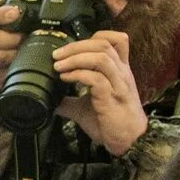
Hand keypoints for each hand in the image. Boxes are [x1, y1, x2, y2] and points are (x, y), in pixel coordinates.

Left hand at [50, 29, 148, 155]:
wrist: (129, 142)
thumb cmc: (110, 123)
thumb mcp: (85, 107)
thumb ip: (70, 100)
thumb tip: (50, 98)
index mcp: (119, 70)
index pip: (117, 40)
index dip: (95, 37)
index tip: (72, 47)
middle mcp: (121, 73)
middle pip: (104, 44)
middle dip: (77, 45)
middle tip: (57, 55)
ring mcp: (118, 84)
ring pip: (101, 57)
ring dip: (75, 58)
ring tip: (58, 66)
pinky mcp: (112, 97)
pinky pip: (96, 78)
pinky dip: (77, 75)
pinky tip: (65, 78)